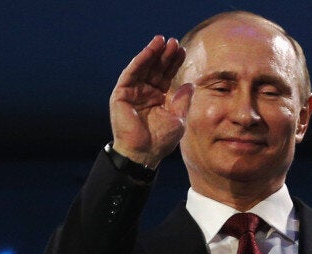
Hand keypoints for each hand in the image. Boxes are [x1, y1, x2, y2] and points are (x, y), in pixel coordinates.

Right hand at [109, 35, 192, 168]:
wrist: (144, 153)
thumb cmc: (161, 140)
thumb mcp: (178, 118)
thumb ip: (183, 101)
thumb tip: (190, 84)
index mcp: (158, 98)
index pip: (166, 76)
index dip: (174, 63)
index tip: (183, 51)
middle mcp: (145, 93)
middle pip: (156, 69)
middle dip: (165, 55)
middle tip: (174, 42)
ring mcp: (132, 93)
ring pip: (143, 67)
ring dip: (152, 53)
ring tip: (162, 40)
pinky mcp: (121, 95)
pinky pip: (130, 74)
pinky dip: (139, 61)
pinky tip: (149, 51)